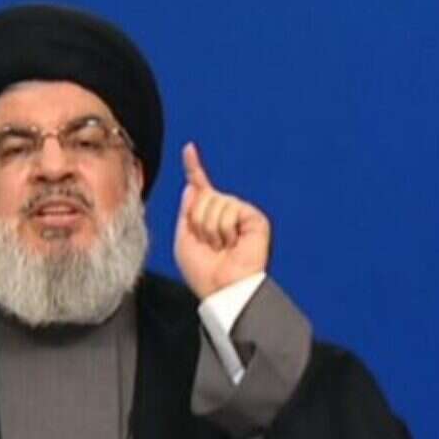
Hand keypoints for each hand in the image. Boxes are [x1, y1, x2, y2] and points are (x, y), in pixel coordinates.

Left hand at [174, 142, 270, 298]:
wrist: (221, 289)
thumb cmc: (203, 272)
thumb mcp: (184, 240)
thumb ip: (186, 212)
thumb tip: (194, 187)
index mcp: (207, 216)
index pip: (200, 187)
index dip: (194, 167)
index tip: (188, 148)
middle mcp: (225, 211)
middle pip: (202, 196)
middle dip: (198, 222)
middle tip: (208, 244)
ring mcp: (240, 213)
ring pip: (214, 203)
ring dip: (211, 229)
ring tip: (221, 247)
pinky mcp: (254, 218)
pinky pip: (230, 210)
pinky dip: (225, 229)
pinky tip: (233, 243)